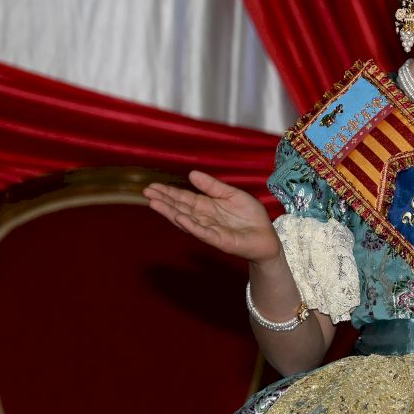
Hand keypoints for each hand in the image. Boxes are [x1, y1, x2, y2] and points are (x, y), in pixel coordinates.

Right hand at [143, 171, 280, 262]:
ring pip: (186, 220)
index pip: (184, 198)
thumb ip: (212, 186)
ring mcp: (209, 230)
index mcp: (207, 206)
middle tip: (146, 192)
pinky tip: (179, 218)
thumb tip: (191, 173)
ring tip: (154, 203)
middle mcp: (203, 218)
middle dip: (163, 200)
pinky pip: (202, 232)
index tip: (152, 187)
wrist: (266, 236)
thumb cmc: (250, 216)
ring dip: (170, 212)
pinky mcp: (219, 240)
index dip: (168, 192)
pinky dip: (190, 225)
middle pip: (179, 208)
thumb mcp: (231, 194)